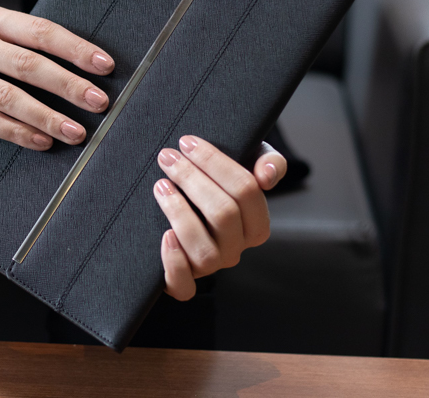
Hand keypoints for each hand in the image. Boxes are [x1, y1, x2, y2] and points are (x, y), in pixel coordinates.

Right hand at [0, 3, 114, 148]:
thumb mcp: (1, 49)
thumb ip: (33, 50)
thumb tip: (95, 71)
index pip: (39, 31)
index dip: (75, 49)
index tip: (106, 67)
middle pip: (26, 63)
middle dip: (68, 85)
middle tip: (99, 103)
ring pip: (7, 95)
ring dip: (47, 116)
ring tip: (76, 132)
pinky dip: (18, 132)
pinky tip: (43, 141)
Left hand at [154, 137, 285, 300]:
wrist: (184, 206)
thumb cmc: (216, 181)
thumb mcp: (246, 162)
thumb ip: (267, 160)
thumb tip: (267, 175)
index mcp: (256, 224)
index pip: (247, 190)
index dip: (216, 163)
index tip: (187, 142)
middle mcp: (237, 248)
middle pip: (223, 213)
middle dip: (192, 179)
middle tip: (167, 157)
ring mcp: (212, 267)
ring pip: (204, 249)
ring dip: (179, 213)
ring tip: (160, 185)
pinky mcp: (183, 282)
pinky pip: (184, 287)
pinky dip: (174, 263)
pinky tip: (164, 235)